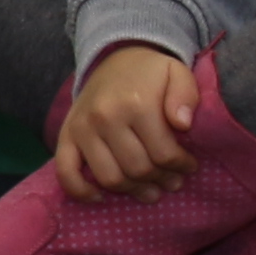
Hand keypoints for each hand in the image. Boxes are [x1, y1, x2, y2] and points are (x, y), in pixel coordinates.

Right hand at [56, 44, 202, 203]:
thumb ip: (186, 96)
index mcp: (136, 104)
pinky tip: (99, 197)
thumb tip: (183, 124)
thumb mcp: (178, 73)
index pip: (163, 153)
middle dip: (160, 180)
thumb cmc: (150, 72)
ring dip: (132, 190)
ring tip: (149, 190)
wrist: (114, 57)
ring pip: (109, 177)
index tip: (189, 165)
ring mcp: (82, 129)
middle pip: (137, 169)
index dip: (181, 166)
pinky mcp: (66, 136)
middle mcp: (105, 118)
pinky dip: (80, 191)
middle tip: (172, 181)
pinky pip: (66, 172)